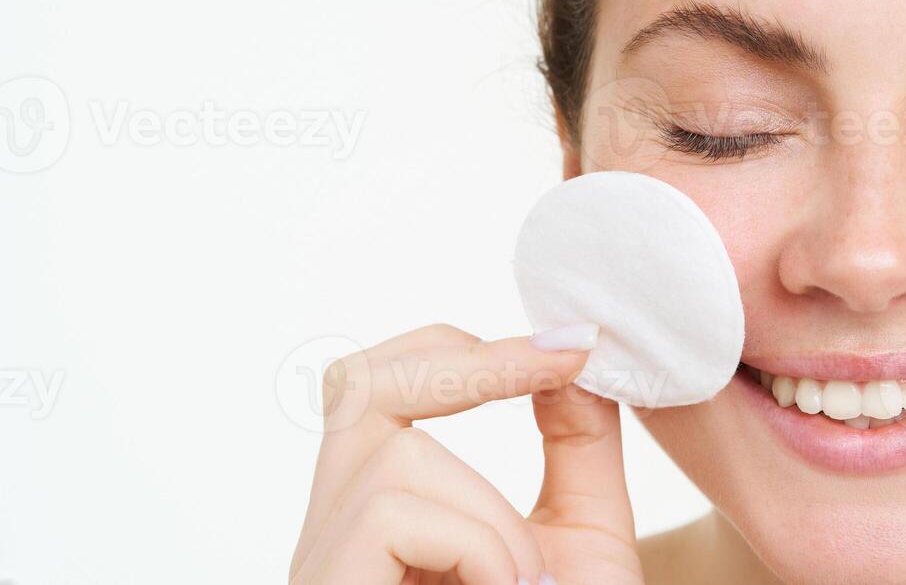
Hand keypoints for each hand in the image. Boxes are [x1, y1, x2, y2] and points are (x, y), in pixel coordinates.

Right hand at [289, 323, 642, 584]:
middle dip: (464, 362)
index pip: (383, 389)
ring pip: (393, 455)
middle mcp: (336, 539)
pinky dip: (477, 546)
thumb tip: (571, 350)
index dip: (468, 350)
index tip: (574, 343)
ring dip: (492, 513)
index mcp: (386, 519)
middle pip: (356, 387)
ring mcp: (323, 571)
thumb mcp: (583, 540)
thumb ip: (575, 447)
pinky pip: (393, 511)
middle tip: (562, 363)